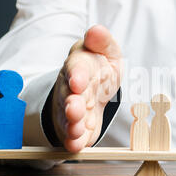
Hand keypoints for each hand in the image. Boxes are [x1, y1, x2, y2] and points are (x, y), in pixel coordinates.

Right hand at [51, 25, 122, 152]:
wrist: (93, 88)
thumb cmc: (99, 68)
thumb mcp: (106, 51)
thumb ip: (102, 42)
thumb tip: (96, 31)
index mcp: (79, 66)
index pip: (76, 68)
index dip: (77, 75)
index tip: (78, 81)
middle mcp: (71, 89)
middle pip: (69, 96)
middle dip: (72, 104)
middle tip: (75, 109)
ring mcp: (72, 109)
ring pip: (69, 118)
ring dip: (72, 124)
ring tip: (76, 129)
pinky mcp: (77, 127)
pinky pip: (73, 135)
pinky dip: (74, 141)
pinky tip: (76, 145)